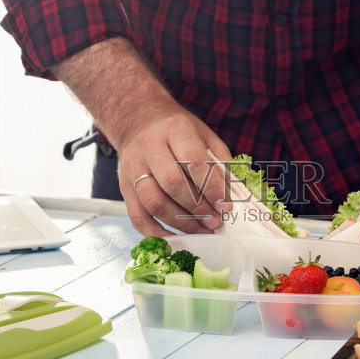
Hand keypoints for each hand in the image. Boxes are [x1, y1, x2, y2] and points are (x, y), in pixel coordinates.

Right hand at [116, 101, 231, 236]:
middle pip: (173, 184)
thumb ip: (220, 162)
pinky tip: (173, 238)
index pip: (194, 161)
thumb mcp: (203, 134)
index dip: (211, 188)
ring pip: (154, 202)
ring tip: (201, 230)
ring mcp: (133, 167)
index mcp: (174, 129)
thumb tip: (235, 194)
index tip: (225, 206)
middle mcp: (150, 146)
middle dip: (198, 209)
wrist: (138, 120)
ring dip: (180, 223)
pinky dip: (155, 232)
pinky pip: (137, 216)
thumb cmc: (176, 130)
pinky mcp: (124, 186)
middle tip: (215, 221)